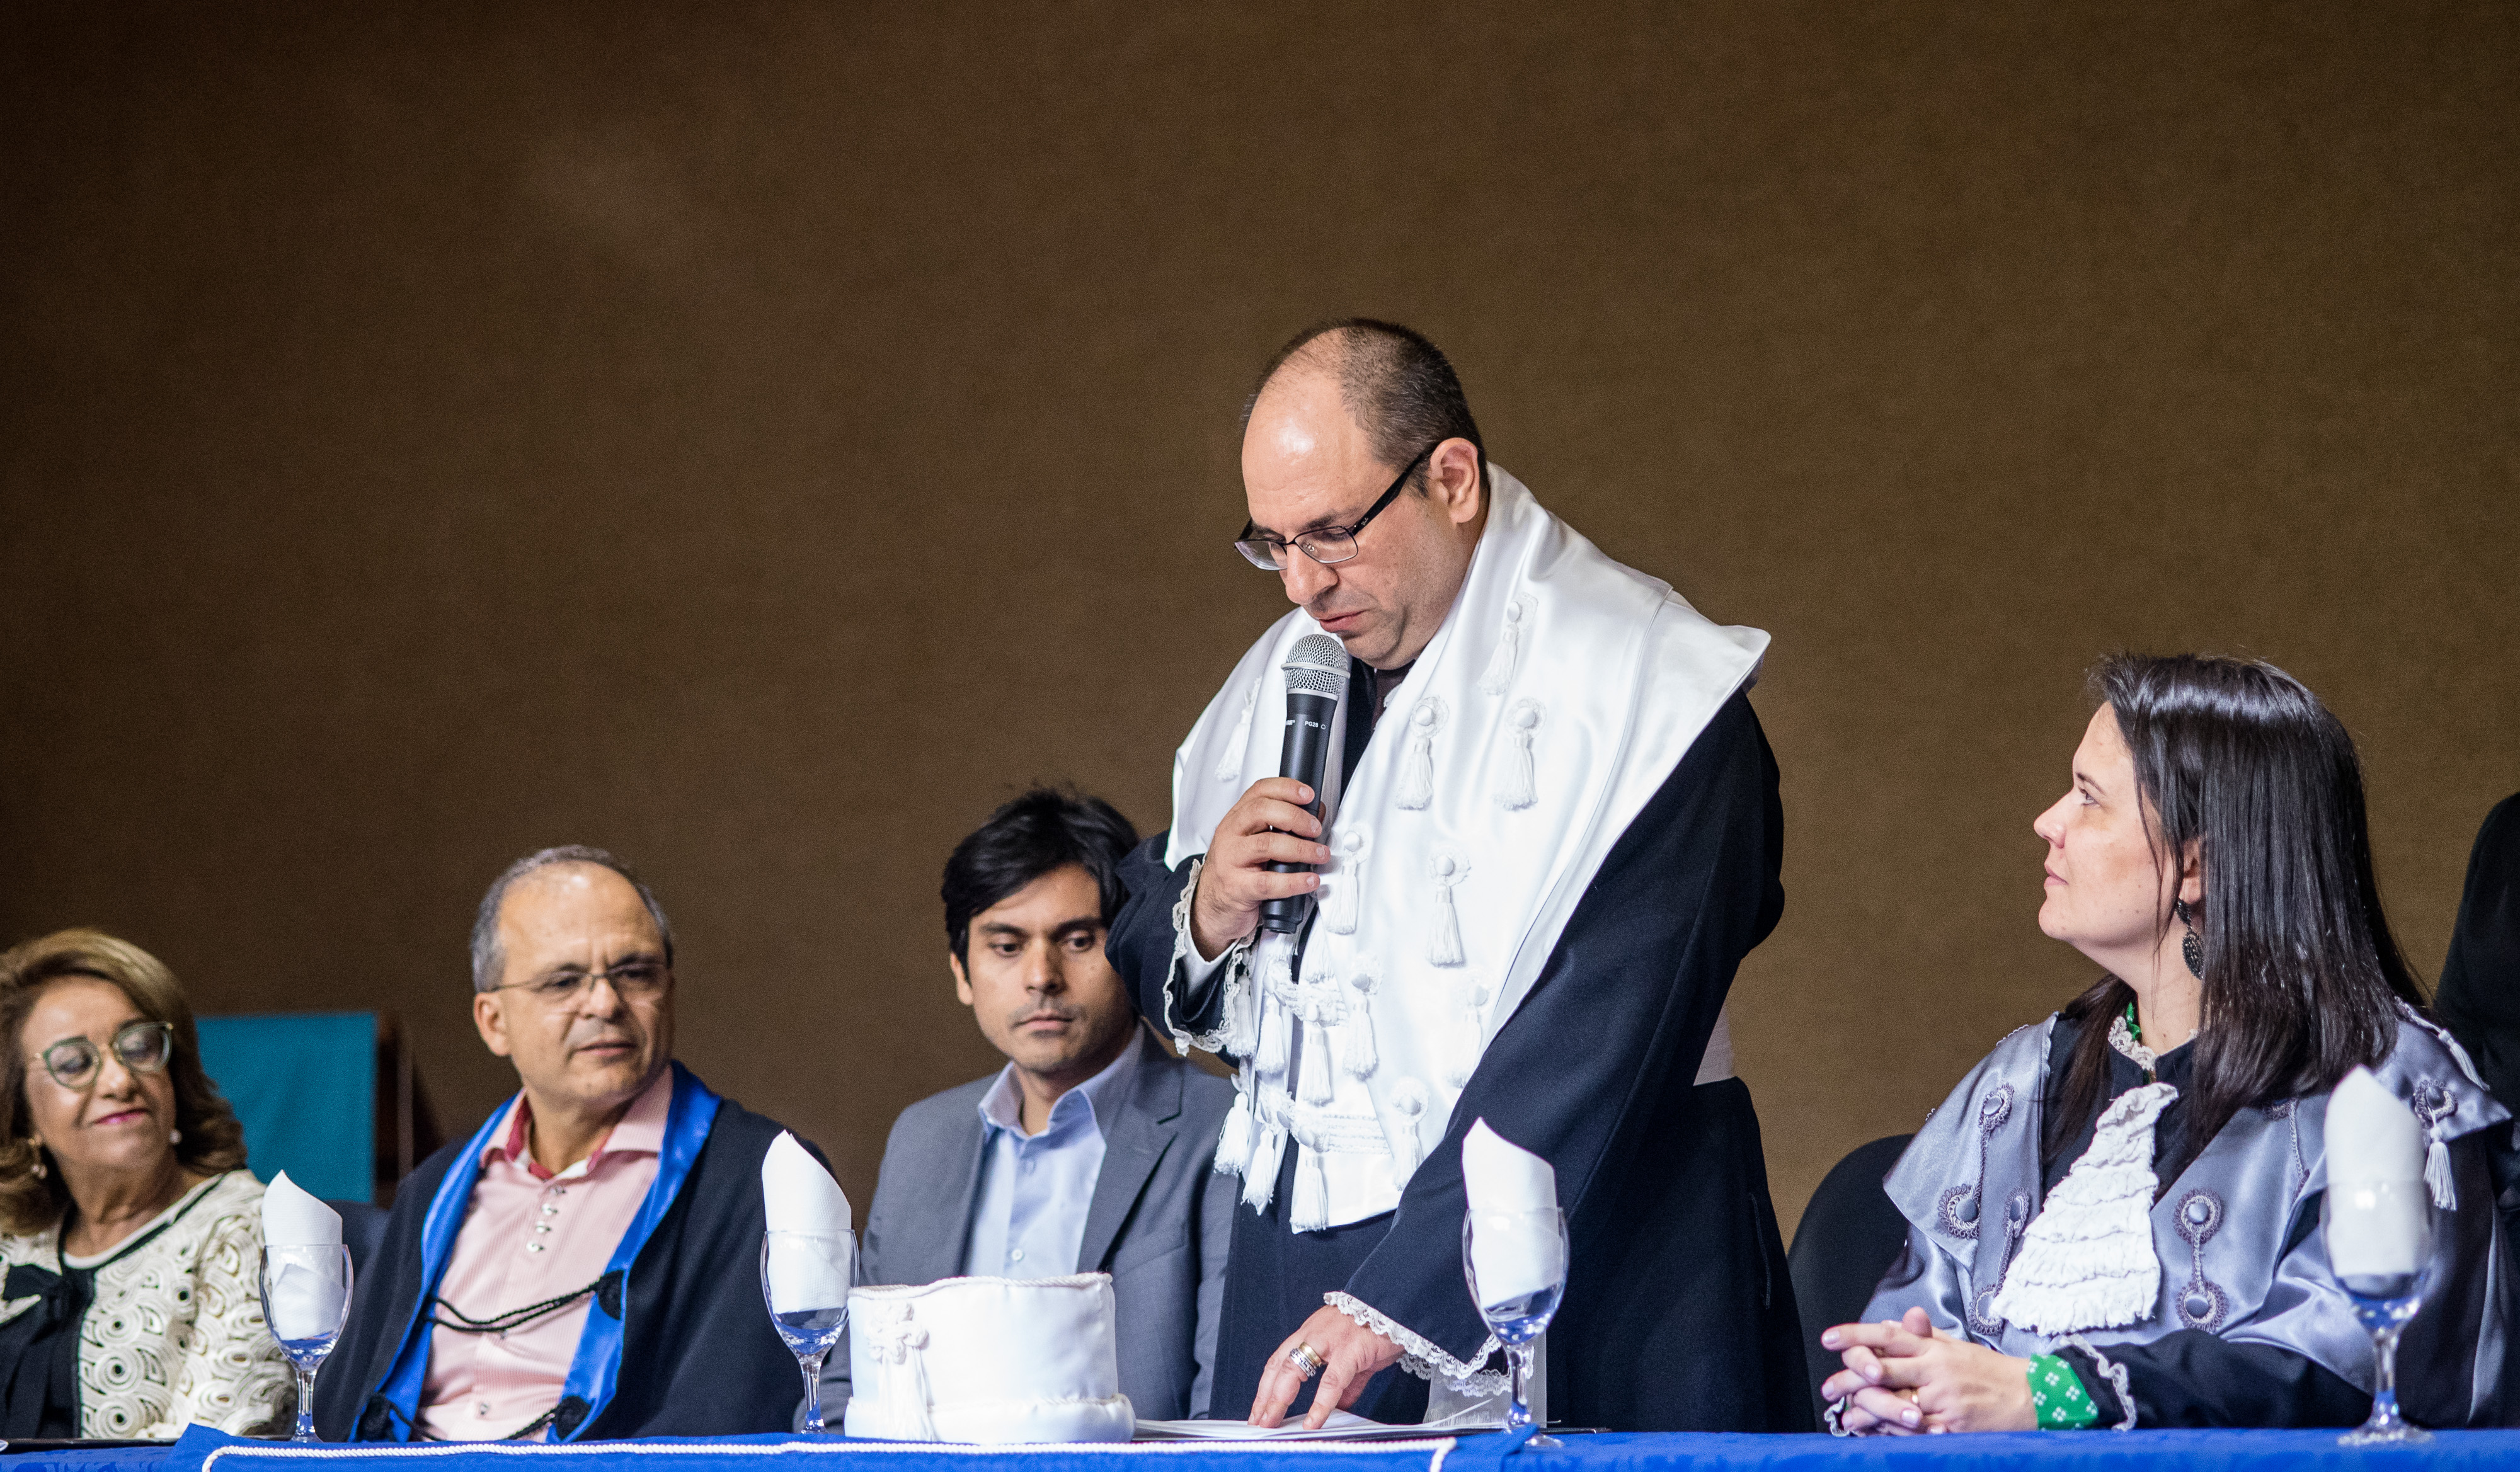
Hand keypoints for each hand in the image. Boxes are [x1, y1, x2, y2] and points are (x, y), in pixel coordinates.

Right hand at [1192, 777, 1328, 958]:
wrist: (1212, 905)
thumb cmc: (1236, 871)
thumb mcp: (1253, 842)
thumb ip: (1279, 827)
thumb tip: (1316, 815)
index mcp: (1237, 819)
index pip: (1259, 791)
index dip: (1286, 788)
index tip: (1308, 795)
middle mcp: (1231, 835)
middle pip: (1261, 811)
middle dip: (1295, 817)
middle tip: (1315, 829)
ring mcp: (1231, 860)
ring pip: (1267, 844)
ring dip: (1301, 848)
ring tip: (1319, 854)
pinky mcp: (1237, 887)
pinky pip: (1268, 882)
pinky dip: (1294, 881)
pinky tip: (1309, 880)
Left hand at [1249, 1306, 1403, 1428]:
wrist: (1397, 1302)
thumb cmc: (1376, 1326)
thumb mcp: (1353, 1354)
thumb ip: (1345, 1382)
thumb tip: (1339, 1405)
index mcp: (1312, 1333)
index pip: (1279, 1360)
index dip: (1266, 1386)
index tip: (1259, 1409)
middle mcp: (1314, 1335)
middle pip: (1279, 1366)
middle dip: (1265, 1396)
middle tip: (1259, 1422)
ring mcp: (1330, 1341)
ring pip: (1294, 1369)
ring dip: (1279, 1399)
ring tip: (1273, 1422)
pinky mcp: (1350, 1350)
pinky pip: (1331, 1382)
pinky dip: (1320, 1405)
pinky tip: (1313, 1421)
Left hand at [1820, 1308, 2035, 1433]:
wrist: (2030, 1397)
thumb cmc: (1989, 1372)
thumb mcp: (1956, 1347)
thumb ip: (1923, 1336)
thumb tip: (1897, 1320)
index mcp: (1934, 1349)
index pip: (1887, 1337)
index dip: (1855, 1336)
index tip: (1829, 1339)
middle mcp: (1935, 1371)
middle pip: (1881, 1371)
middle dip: (1849, 1379)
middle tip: (1828, 1387)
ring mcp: (1942, 1401)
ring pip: (1892, 1405)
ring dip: (1865, 1412)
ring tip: (1846, 1416)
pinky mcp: (1951, 1427)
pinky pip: (1913, 1432)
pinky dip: (1892, 1433)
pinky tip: (1875, 1434)